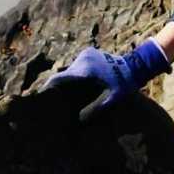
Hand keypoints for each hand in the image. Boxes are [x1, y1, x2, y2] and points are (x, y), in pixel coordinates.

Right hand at [42, 39, 170, 121]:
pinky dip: (76, 74)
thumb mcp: (110, 100)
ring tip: (68, 95)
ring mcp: (86, 53)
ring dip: (69, 81)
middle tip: (54, 101)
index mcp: (86, 70)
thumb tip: (78, 122)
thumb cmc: (123, 86)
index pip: (60, 79)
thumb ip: (93, 110)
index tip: (38, 96)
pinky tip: (80, 85)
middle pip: (64, 74)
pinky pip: (77, 65)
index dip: (48, 87)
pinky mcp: (89, 51)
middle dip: (59, 87)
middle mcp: (83, 59)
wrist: (135, 66)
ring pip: (71, 69)